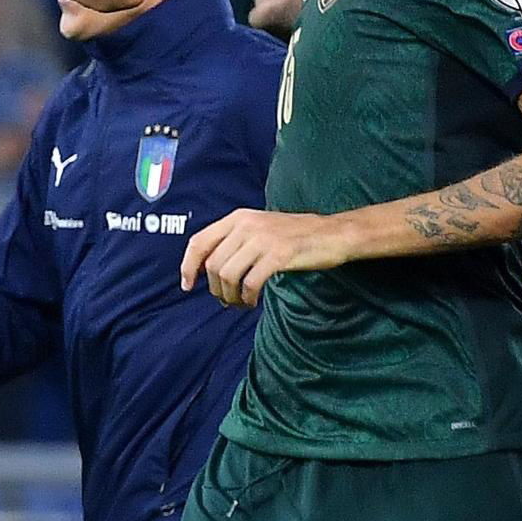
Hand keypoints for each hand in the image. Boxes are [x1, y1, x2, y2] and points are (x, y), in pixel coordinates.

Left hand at [179, 207, 348, 307]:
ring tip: (240, 302)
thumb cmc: (295, 236)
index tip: (187, 285)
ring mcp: (263, 239)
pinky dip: (247, 297)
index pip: (199, 242)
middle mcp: (247, 225)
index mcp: (238, 218)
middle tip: (225, 300)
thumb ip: (233, 242)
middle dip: (214, 288)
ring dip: (230, 296)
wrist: (334, 233)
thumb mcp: (259, 228)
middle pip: (212, 264)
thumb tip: (205, 269)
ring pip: (227, 275)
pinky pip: (250, 283)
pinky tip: (252, 301)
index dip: (188, 266)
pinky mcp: (279, 255)